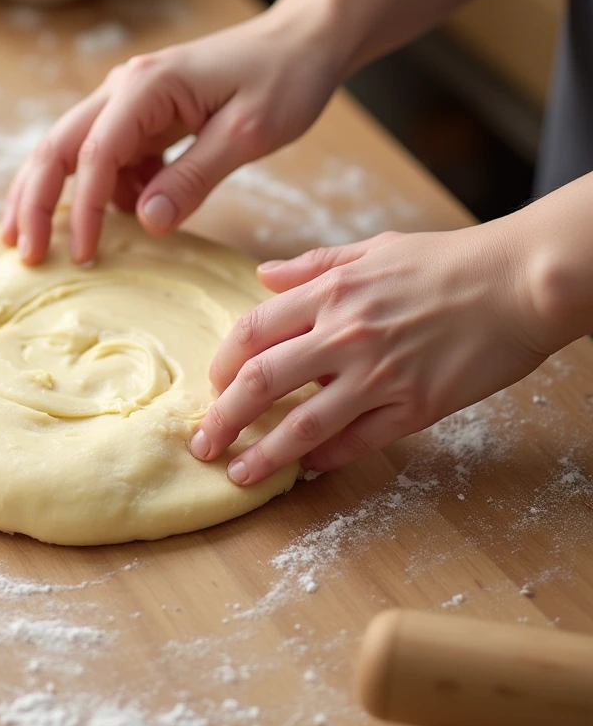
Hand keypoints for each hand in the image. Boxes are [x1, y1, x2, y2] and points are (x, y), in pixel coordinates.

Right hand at [2, 6, 341, 263]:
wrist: (302, 41)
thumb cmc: (283, 78)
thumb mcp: (247, 133)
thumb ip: (194, 178)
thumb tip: (146, 223)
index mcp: (146, 86)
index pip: (95, 153)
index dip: (84, 209)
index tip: (84, 255)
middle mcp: (124, 89)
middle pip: (57, 148)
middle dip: (34, 202)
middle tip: (22, 252)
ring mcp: (130, 102)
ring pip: (70, 152)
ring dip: (51, 198)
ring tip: (39, 244)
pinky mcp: (143, 118)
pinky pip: (107, 159)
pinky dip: (101, 192)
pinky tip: (116, 219)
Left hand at [188, 223, 550, 484]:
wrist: (523, 281)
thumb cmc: (449, 260)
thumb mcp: (373, 250)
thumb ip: (313, 265)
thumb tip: (263, 276)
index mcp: (331, 294)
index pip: (252, 332)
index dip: (222, 363)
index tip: (213, 385)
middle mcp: (345, 335)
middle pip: (261, 382)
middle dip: (223, 418)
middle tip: (202, 444)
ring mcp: (380, 375)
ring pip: (303, 425)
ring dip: (264, 455)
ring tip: (238, 476)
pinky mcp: (416, 407)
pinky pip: (359, 442)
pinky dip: (327, 460)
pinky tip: (305, 471)